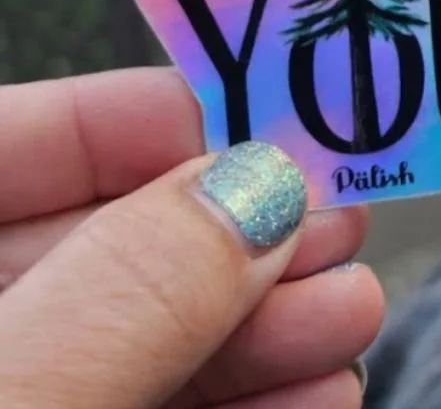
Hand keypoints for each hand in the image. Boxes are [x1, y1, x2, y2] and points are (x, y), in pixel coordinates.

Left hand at [0, 68, 383, 407]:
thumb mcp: (12, 400)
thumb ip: (121, 293)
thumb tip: (260, 184)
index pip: (16, 144)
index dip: (130, 115)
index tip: (253, 116)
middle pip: (102, 244)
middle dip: (233, 233)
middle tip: (337, 219)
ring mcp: (29, 396)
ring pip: (142, 338)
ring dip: (262, 323)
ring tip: (352, 311)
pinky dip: (245, 407)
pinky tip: (317, 394)